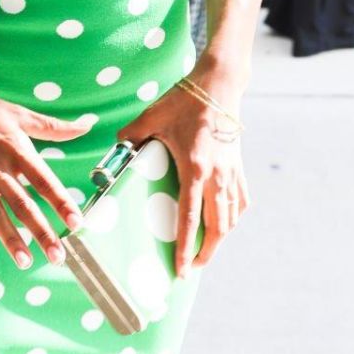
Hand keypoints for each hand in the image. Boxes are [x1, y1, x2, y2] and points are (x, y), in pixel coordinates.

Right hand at [0, 82, 92, 271]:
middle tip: (58, 256)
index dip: (61, 202)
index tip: (77, 222)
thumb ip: (53, 127)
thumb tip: (86, 126)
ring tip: (26, 262)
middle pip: (22, 204)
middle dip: (41, 232)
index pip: (43, 180)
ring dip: (11, 240)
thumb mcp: (18, 113)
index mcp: (15, 149)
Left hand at [116, 76, 247, 277]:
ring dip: (220, 238)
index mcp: (194, 167)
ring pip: (231, 217)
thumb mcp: (151, 116)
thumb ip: (130, 137)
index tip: (182, 269)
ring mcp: (231, 171)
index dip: (186, 247)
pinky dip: (233, 216)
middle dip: (207, 252)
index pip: (190, 218)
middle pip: (217, 227)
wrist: (219, 84)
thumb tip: (113, 151)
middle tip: (193, 267)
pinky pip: (240, 201)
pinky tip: (224, 222)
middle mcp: (216, 175)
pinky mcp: (238, 166)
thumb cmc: (184, 100)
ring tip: (207, 250)